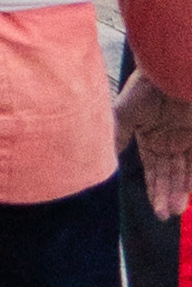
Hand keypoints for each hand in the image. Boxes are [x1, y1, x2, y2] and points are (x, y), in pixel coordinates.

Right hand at [123, 73, 191, 221]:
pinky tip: (188, 194)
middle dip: (166, 195)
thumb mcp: (123, 113)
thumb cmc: (145, 88)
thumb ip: (116, 136)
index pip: (152, 170)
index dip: (153, 190)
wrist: (170, 71)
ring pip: (184, 172)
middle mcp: (167, 141)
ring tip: (175, 210)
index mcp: (147, 136)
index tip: (155, 210)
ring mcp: (184, 139)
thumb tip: (103, 159)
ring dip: (179, 191)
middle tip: (164, 215)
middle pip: (168, 175)